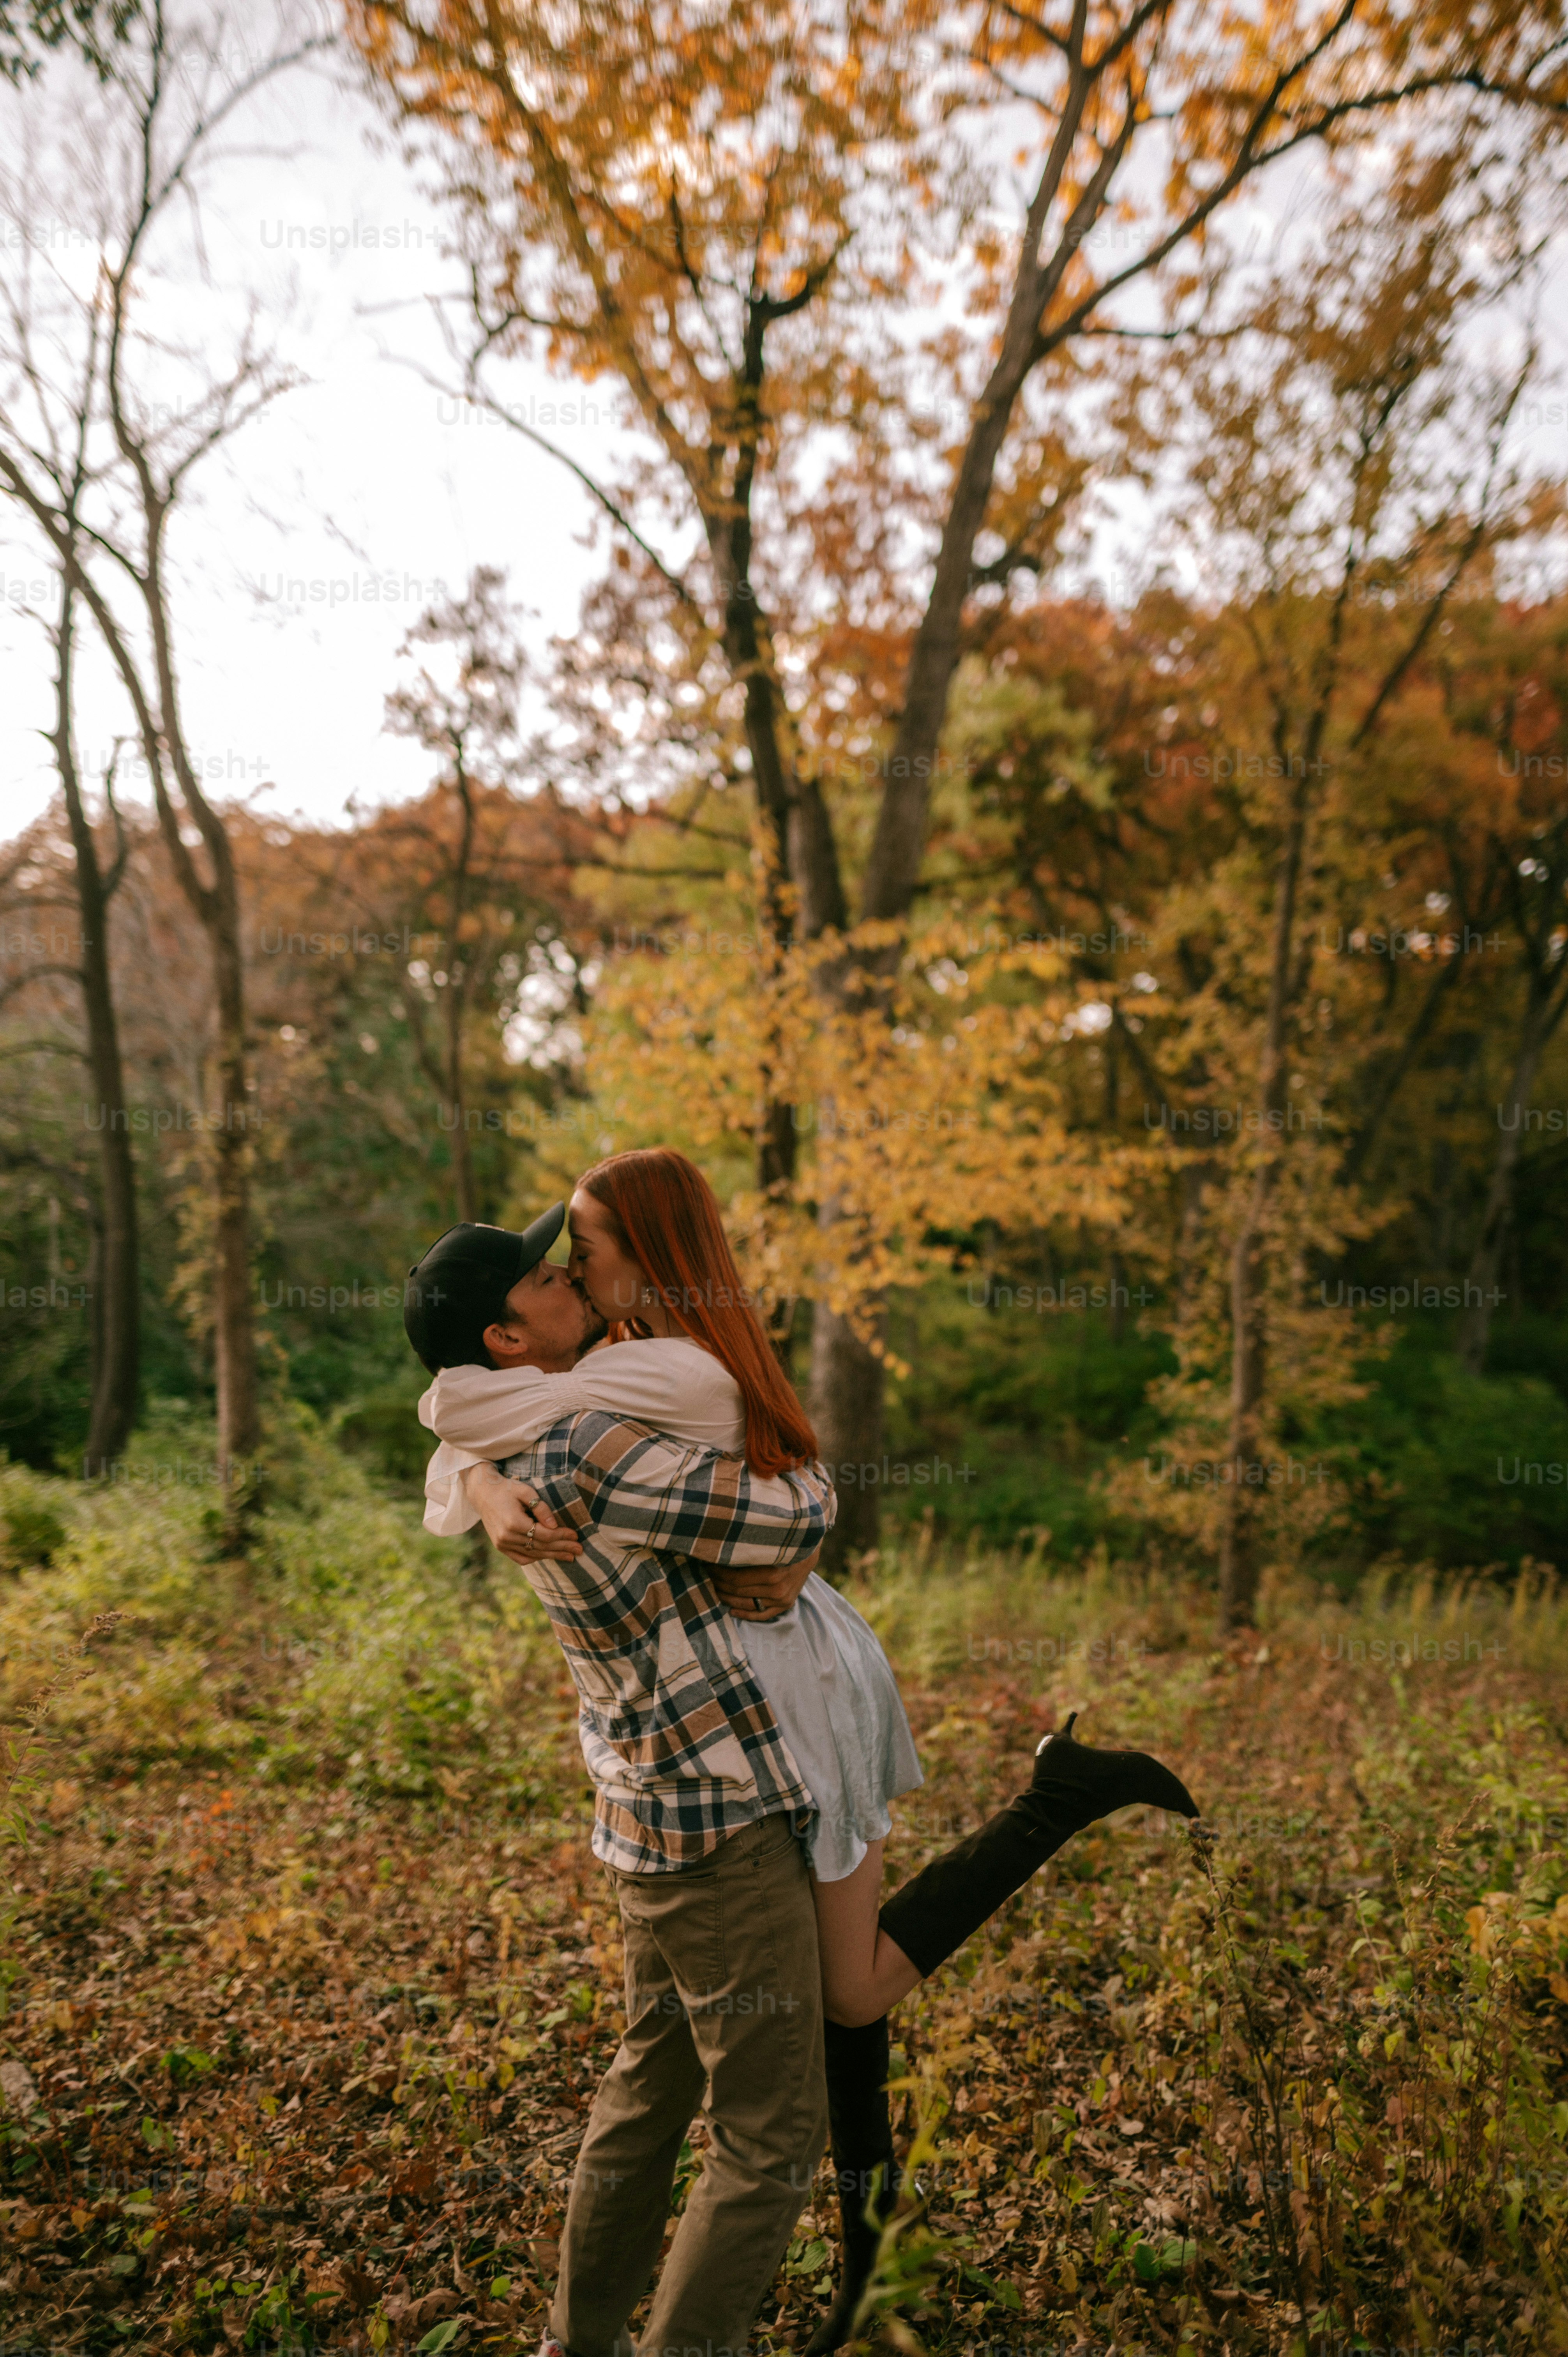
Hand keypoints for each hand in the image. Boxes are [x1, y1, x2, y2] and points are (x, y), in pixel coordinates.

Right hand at [462, 1463, 581, 1566]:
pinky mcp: (500, 1546)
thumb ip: (541, 1508)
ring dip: (552, 1556)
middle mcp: (506, 1537)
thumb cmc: (506, 1488)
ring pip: (532, 1554)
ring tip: (569, 1556)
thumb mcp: (525, 1491)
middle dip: (562, 1548)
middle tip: (579, 1550)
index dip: (562, 1536)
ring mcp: (502, 1544)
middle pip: (540, 1547)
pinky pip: (521, 1558)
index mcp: (513, 1522)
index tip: (576, 1535)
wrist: (482, 1493)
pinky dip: (535, 1558)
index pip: (544, 1535)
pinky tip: (548, 1556)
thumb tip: (555, 1525)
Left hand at [712, 1546, 819, 1622]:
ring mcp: (782, 1600)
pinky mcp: (785, 1605)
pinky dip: (745, 1614)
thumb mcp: (768, 1543)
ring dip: (726, 1597)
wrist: (809, 1551)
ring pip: (746, 1604)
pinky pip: (761, 1615)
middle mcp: (778, 1590)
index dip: (718, 1573)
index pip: (735, 1578)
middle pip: (738, 1591)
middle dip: (719, 1582)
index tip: (708, 1564)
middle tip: (708, 1574)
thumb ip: (748, 1550)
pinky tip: (731, 1610)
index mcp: (772, 1573)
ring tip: (714, 1588)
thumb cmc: (785, 1543)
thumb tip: (720, 1550)